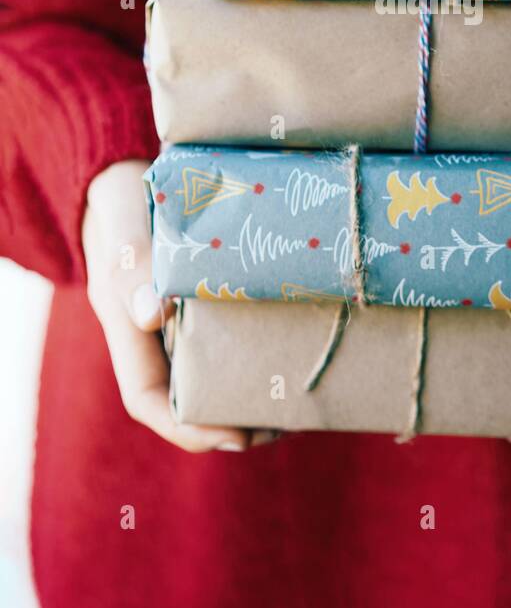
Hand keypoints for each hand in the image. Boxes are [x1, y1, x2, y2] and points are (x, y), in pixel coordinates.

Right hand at [84, 159, 276, 451]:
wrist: (121, 170)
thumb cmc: (119, 195)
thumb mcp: (122, 221)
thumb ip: (133, 263)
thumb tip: (153, 316)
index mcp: (123, 324)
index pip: (146, 397)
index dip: (188, 427)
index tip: (236, 437)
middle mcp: (149, 331)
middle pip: (185, 396)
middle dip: (230, 421)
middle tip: (284, 423)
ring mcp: (174, 318)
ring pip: (209, 373)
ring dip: (246, 394)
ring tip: (295, 403)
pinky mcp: (199, 299)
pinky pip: (225, 340)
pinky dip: (254, 354)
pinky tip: (292, 350)